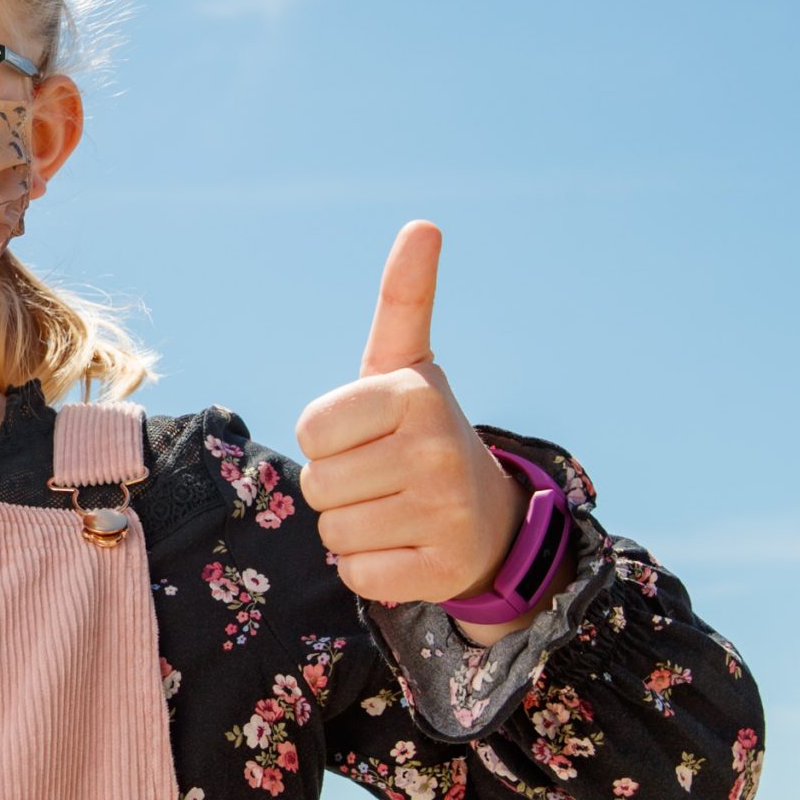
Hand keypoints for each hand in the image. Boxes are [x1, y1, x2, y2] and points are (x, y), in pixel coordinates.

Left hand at [293, 220, 526, 610]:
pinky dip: (370, 569)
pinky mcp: (442, 570)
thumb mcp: (407, 363)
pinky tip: (406, 548)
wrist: (489, 517)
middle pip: (317, 484)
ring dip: (352, 528)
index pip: (311, 429)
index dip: (329, 438)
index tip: (370, 433)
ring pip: (333, 532)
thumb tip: (423, 224)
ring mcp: (444, 512)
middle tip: (384, 477)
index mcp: (415, 392)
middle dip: (338, 485)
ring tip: (396, 510)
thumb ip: (404, 297)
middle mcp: (436, 448)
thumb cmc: (421, 432)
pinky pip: (356, 575)